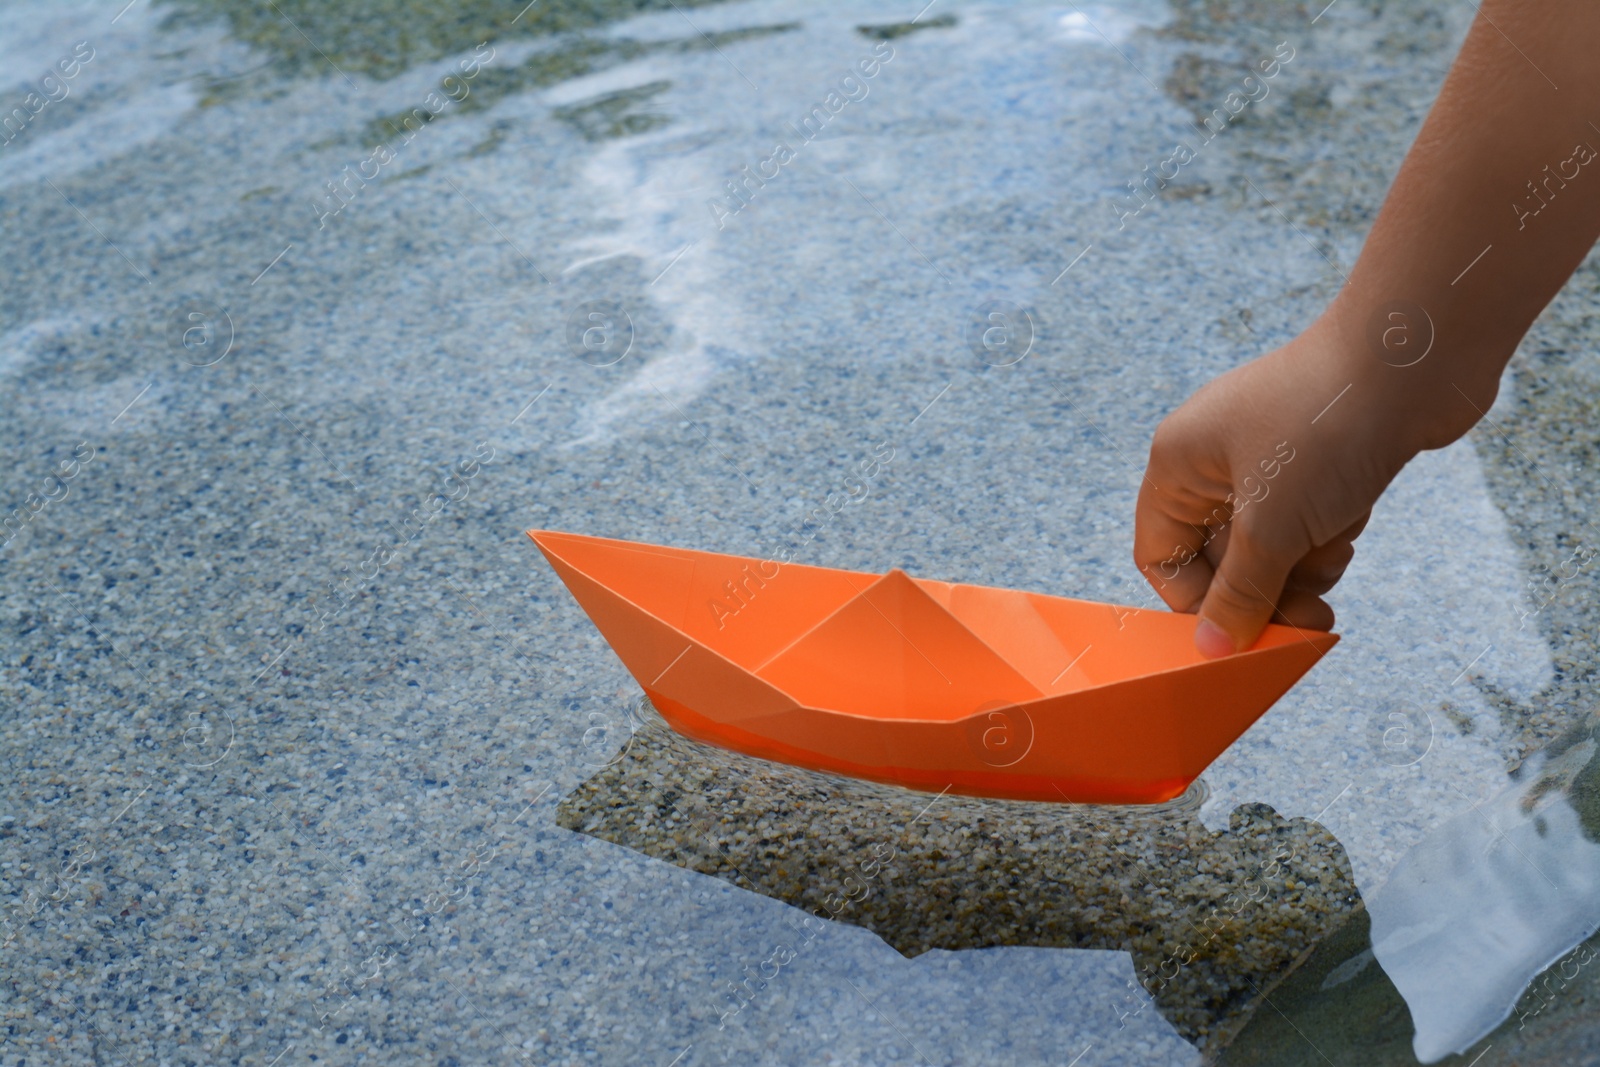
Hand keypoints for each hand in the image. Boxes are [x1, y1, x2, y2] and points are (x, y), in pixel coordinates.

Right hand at [1133, 323, 1415, 656]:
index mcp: (1179, 463)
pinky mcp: (1317, 462)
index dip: (1195, 602)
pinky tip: (1352, 518)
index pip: (1162, 557)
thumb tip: (1211, 649)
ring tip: (1335, 550)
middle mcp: (1214, 459)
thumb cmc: (1325, 426)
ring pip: (1269, 549)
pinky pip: (1307, 527)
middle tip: (1305, 624)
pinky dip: (1328, 537)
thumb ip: (1239, 593)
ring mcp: (1268, 459)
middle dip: (1262, 593)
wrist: (1415, 357)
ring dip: (1302, 566)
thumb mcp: (1272, 526)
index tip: (1238, 636)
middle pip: (1220, 559)